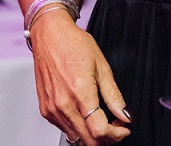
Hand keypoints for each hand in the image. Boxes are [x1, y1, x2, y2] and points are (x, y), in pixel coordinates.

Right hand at [28, 11, 131, 143]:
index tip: (124, 128)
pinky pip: (64, 129)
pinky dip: (78, 127)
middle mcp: (63, 104)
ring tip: (102, 118)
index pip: (99, 131)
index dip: (116, 134)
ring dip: (92, 134)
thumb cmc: (73, 44)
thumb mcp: (101, 66)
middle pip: (88, 140)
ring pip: (76, 137)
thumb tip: (125, 114)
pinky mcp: (45, 110)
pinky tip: (85, 114)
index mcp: (80, 93)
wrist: (49, 36)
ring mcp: (52, 109)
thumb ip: (114, 95)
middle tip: (116, 125)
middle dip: (107, 138)